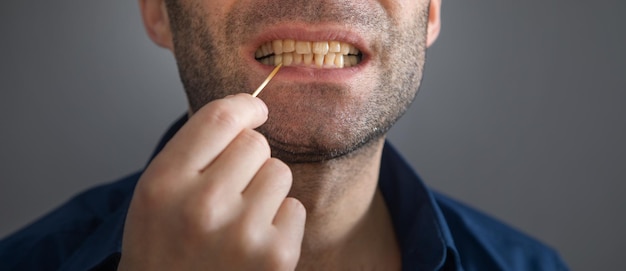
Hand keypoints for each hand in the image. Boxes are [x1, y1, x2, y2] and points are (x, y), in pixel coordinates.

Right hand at [118, 94, 305, 270]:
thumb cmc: (166, 246)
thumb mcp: (157, 192)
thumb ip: (194, 151)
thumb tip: (248, 110)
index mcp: (165, 183)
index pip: (220, 118)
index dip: (245, 105)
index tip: (255, 109)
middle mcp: (202, 206)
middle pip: (256, 143)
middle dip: (249, 158)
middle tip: (230, 190)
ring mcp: (242, 233)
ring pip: (279, 171)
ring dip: (265, 188)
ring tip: (240, 218)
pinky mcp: (276, 256)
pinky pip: (295, 207)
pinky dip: (281, 220)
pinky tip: (255, 241)